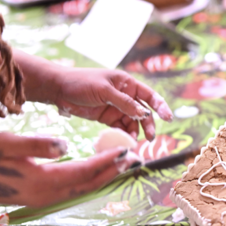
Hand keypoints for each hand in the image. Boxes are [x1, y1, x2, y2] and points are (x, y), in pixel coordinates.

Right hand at [0, 132, 132, 215]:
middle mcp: (46, 195)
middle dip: (114, 171)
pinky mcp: (39, 198)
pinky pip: (72, 191)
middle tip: (137, 159)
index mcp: (41, 180)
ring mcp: (43, 199)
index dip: (107, 161)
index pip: (83, 171)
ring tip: (125, 165)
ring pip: (82, 190)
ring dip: (104, 177)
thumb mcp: (7, 142)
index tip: (127, 151)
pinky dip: (89, 182)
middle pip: (89, 184)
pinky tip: (97, 173)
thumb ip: (37, 145)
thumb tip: (65, 146)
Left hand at [48, 67, 173, 140]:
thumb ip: (124, 102)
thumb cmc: (81, 83)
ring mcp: (116, 107)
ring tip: (132, 142)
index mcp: (127, 83)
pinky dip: (122, 135)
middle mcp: (125, 95)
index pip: (149, 95)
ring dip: (134, 132)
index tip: (168, 118)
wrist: (58, 89)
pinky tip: (122, 141)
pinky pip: (120, 128)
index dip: (160, 106)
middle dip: (147, 124)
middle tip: (149, 137)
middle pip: (143, 112)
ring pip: (132, 122)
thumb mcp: (104, 91)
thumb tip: (144, 113)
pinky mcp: (107, 118)